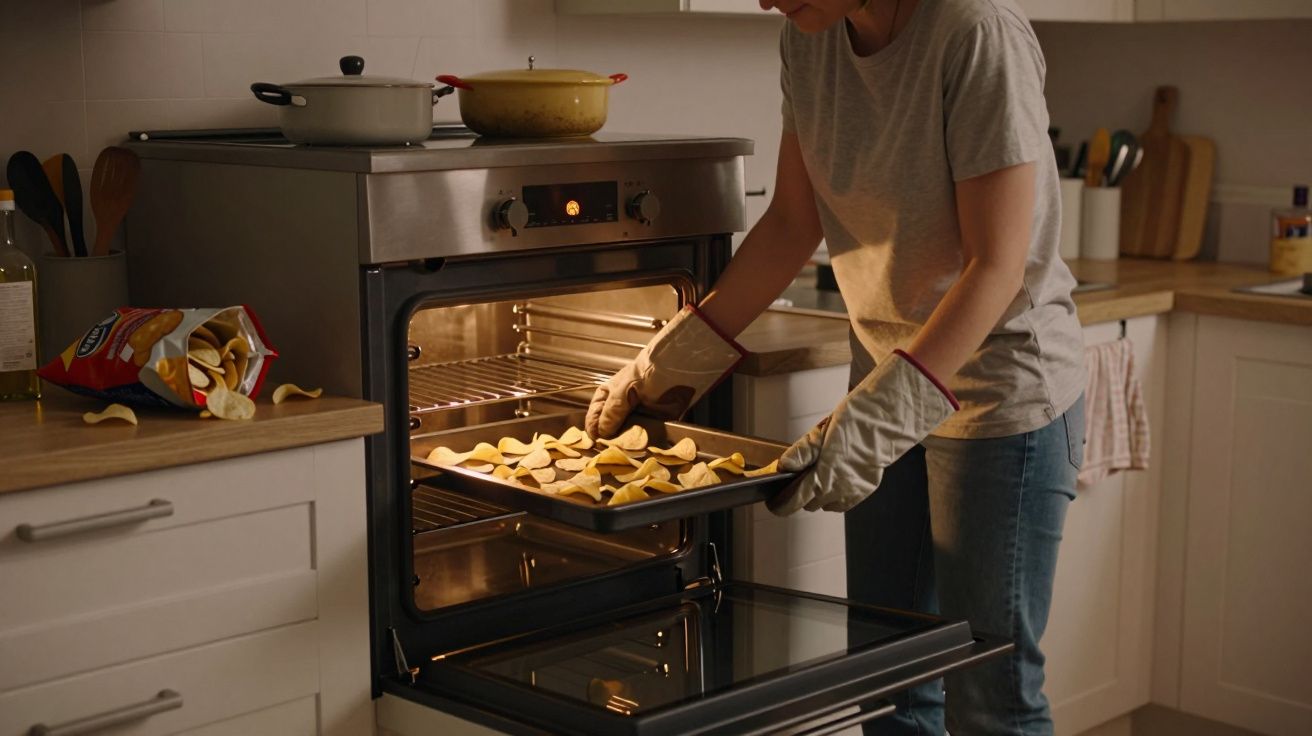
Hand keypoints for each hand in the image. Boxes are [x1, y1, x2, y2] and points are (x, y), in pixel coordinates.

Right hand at [586, 306, 743, 437]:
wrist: (678, 371)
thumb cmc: (647, 373)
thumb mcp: (623, 391)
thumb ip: (611, 412)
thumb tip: (601, 433)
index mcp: (608, 395)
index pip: (594, 416)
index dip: (592, 429)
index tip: (594, 442)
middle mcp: (620, 407)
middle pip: (608, 428)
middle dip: (608, 439)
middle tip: (607, 449)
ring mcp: (636, 416)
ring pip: (624, 435)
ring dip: (623, 443)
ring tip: (622, 451)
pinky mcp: (653, 424)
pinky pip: (642, 438)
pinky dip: (640, 444)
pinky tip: (638, 449)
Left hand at [767, 350, 957, 514]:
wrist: (885, 422)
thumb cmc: (853, 422)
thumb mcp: (819, 434)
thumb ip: (800, 454)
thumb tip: (782, 466)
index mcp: (821, 477)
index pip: (793, 502)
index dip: (780, 505)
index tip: (774, 503)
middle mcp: (836, 490)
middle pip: (808, 504)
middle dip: (800, 494)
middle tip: (798, 477)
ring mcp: (852, 493)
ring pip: (825, 504)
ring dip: (818, 494)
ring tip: (820, 473)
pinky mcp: (864, 491)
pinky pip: (842, 503)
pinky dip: (835, 495)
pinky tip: (836, 478)